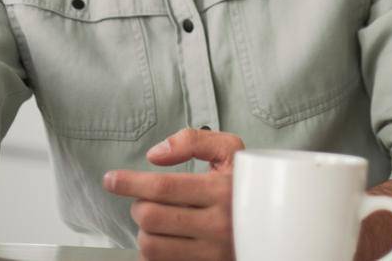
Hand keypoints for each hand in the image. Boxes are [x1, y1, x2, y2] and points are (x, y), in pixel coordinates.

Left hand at [104, 127, 244, 259]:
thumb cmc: (246, 183)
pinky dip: (152, 253)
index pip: (163, 187)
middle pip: (151, 217)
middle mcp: (218, 225)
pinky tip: (163, 239)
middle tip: (144, 200)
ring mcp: (212, 253)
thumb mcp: (231, 151)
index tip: (111, 179)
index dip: (129, 182)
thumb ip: (193, 141)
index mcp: (222, 190)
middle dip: (138, 205)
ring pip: (151, 246)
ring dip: (143, 230)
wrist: (280, 222)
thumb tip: (155, 155)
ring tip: (155, 219)